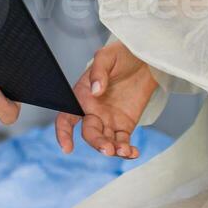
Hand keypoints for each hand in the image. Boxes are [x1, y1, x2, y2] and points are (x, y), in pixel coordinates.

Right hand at [56, 41, 158, 158]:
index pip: (66, 118)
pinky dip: (127, 151)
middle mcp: (93, 111)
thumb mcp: (108, 56)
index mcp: (82, 96)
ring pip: (106, 141)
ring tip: (124, 151)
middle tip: (108, 148)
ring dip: (112, 149)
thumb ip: (99, 71)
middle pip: (89, 133)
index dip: (63, 133)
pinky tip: (133, 152)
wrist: (144, 59)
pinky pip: (123, 142)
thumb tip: (95, 90)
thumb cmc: (122, 55)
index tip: (67, 147)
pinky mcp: (125, 125)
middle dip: (97, 143)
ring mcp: (109, 120)